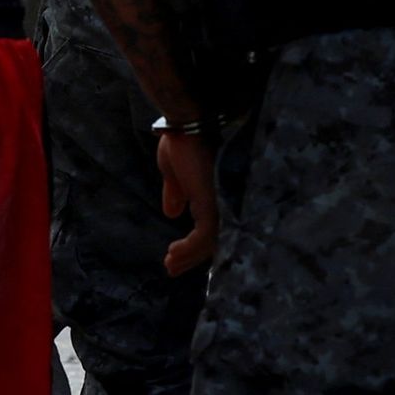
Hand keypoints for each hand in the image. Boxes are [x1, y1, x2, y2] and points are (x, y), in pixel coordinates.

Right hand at [156, 130, 218, 274]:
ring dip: (188, 256)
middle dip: (192, 258)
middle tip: (172, 268)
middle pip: (216, 239)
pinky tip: (174, 253)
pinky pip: (205, 235)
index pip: (214, 228)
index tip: (174, 256)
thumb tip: (172, 213)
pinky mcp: (213, 201)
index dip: (195, 245)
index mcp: (216, 195)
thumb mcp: (174, 173)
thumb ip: (177, 193)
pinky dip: (190, 248)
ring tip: (170, 264)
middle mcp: (224, 200)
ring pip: (211, 242)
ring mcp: (221, 201)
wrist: (182, 126)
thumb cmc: (181, 142)